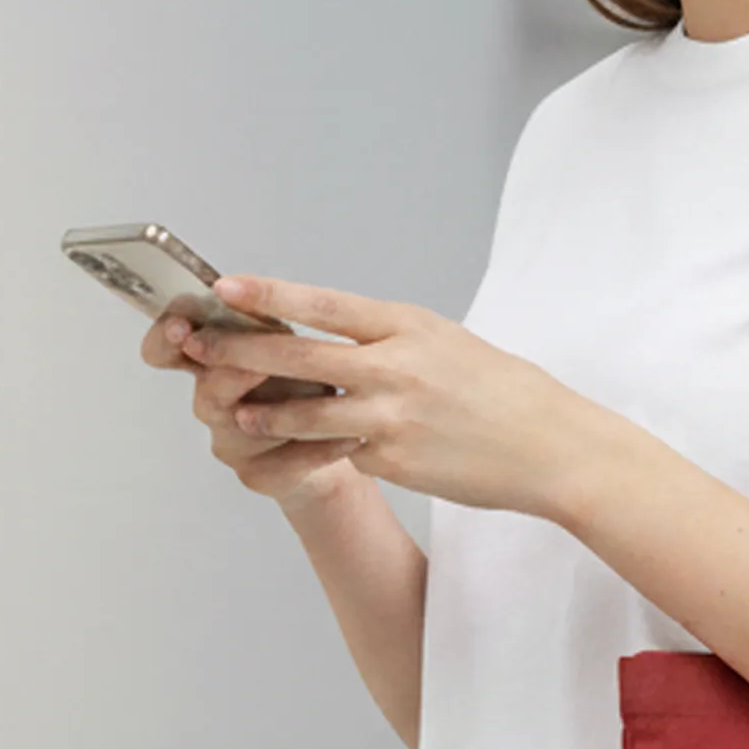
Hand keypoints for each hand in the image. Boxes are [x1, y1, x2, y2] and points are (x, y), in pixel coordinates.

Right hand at [138, 299, 364, 504]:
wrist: (337, 435)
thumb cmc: (306, 379)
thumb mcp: (285, 337)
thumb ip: (259, 320)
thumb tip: (243, 289)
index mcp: (211, 361)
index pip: (165, 350)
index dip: (165, 339)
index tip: (182, 327)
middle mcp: (214, 402)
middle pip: (207, 392)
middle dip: (232, 374)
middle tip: (254, 365)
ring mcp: (233, 442)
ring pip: (246, 429)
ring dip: (286, 411)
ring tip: (326, 395)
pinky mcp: (260, 474)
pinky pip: (285, 463)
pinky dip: (320, 448)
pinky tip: (350, 436)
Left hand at [168, 273, 600, 517]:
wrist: (549, 448)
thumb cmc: (501, 391)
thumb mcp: (446, 342)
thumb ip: (389, 338)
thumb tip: (338, 333)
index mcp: (407, 326)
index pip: (324, 303)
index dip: (269, 295)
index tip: (225, 287)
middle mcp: (395, 367)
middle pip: (300, 357)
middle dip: (241, 352)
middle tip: (199, 348)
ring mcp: (392, 417)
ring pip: (306, 413)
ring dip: (264, 413)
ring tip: (236, 413)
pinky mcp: (393, 461)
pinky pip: (337, 456)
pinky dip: (313, 454)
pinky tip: (288, 457)